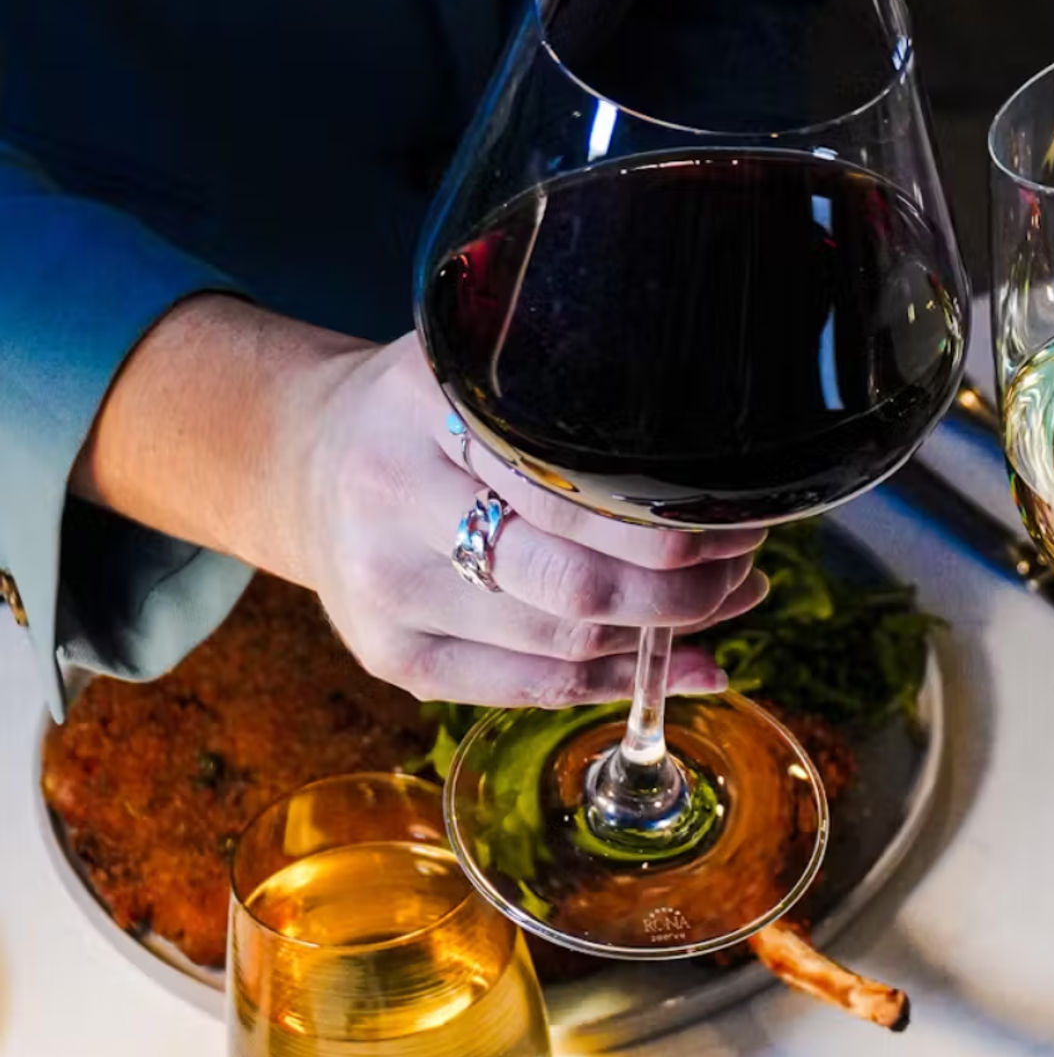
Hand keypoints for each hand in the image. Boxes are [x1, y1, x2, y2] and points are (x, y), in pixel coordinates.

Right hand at [75, 296, 767, 706]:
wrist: (306, 463)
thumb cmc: (427, 415)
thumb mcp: (480, 367)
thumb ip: (568, 394)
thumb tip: (716, 463)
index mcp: (421, 409)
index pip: (571, 489)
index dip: (671, 521)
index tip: (737, 512)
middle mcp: (392, 505)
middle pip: (575, 584)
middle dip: (685, 586)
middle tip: (743, 561)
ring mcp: (389, 595)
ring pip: (567, 642)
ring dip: (669, 630)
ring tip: (728, 596)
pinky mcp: (395, 660)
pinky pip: (537, 688)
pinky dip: (628, 682)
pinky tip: (694, 664)